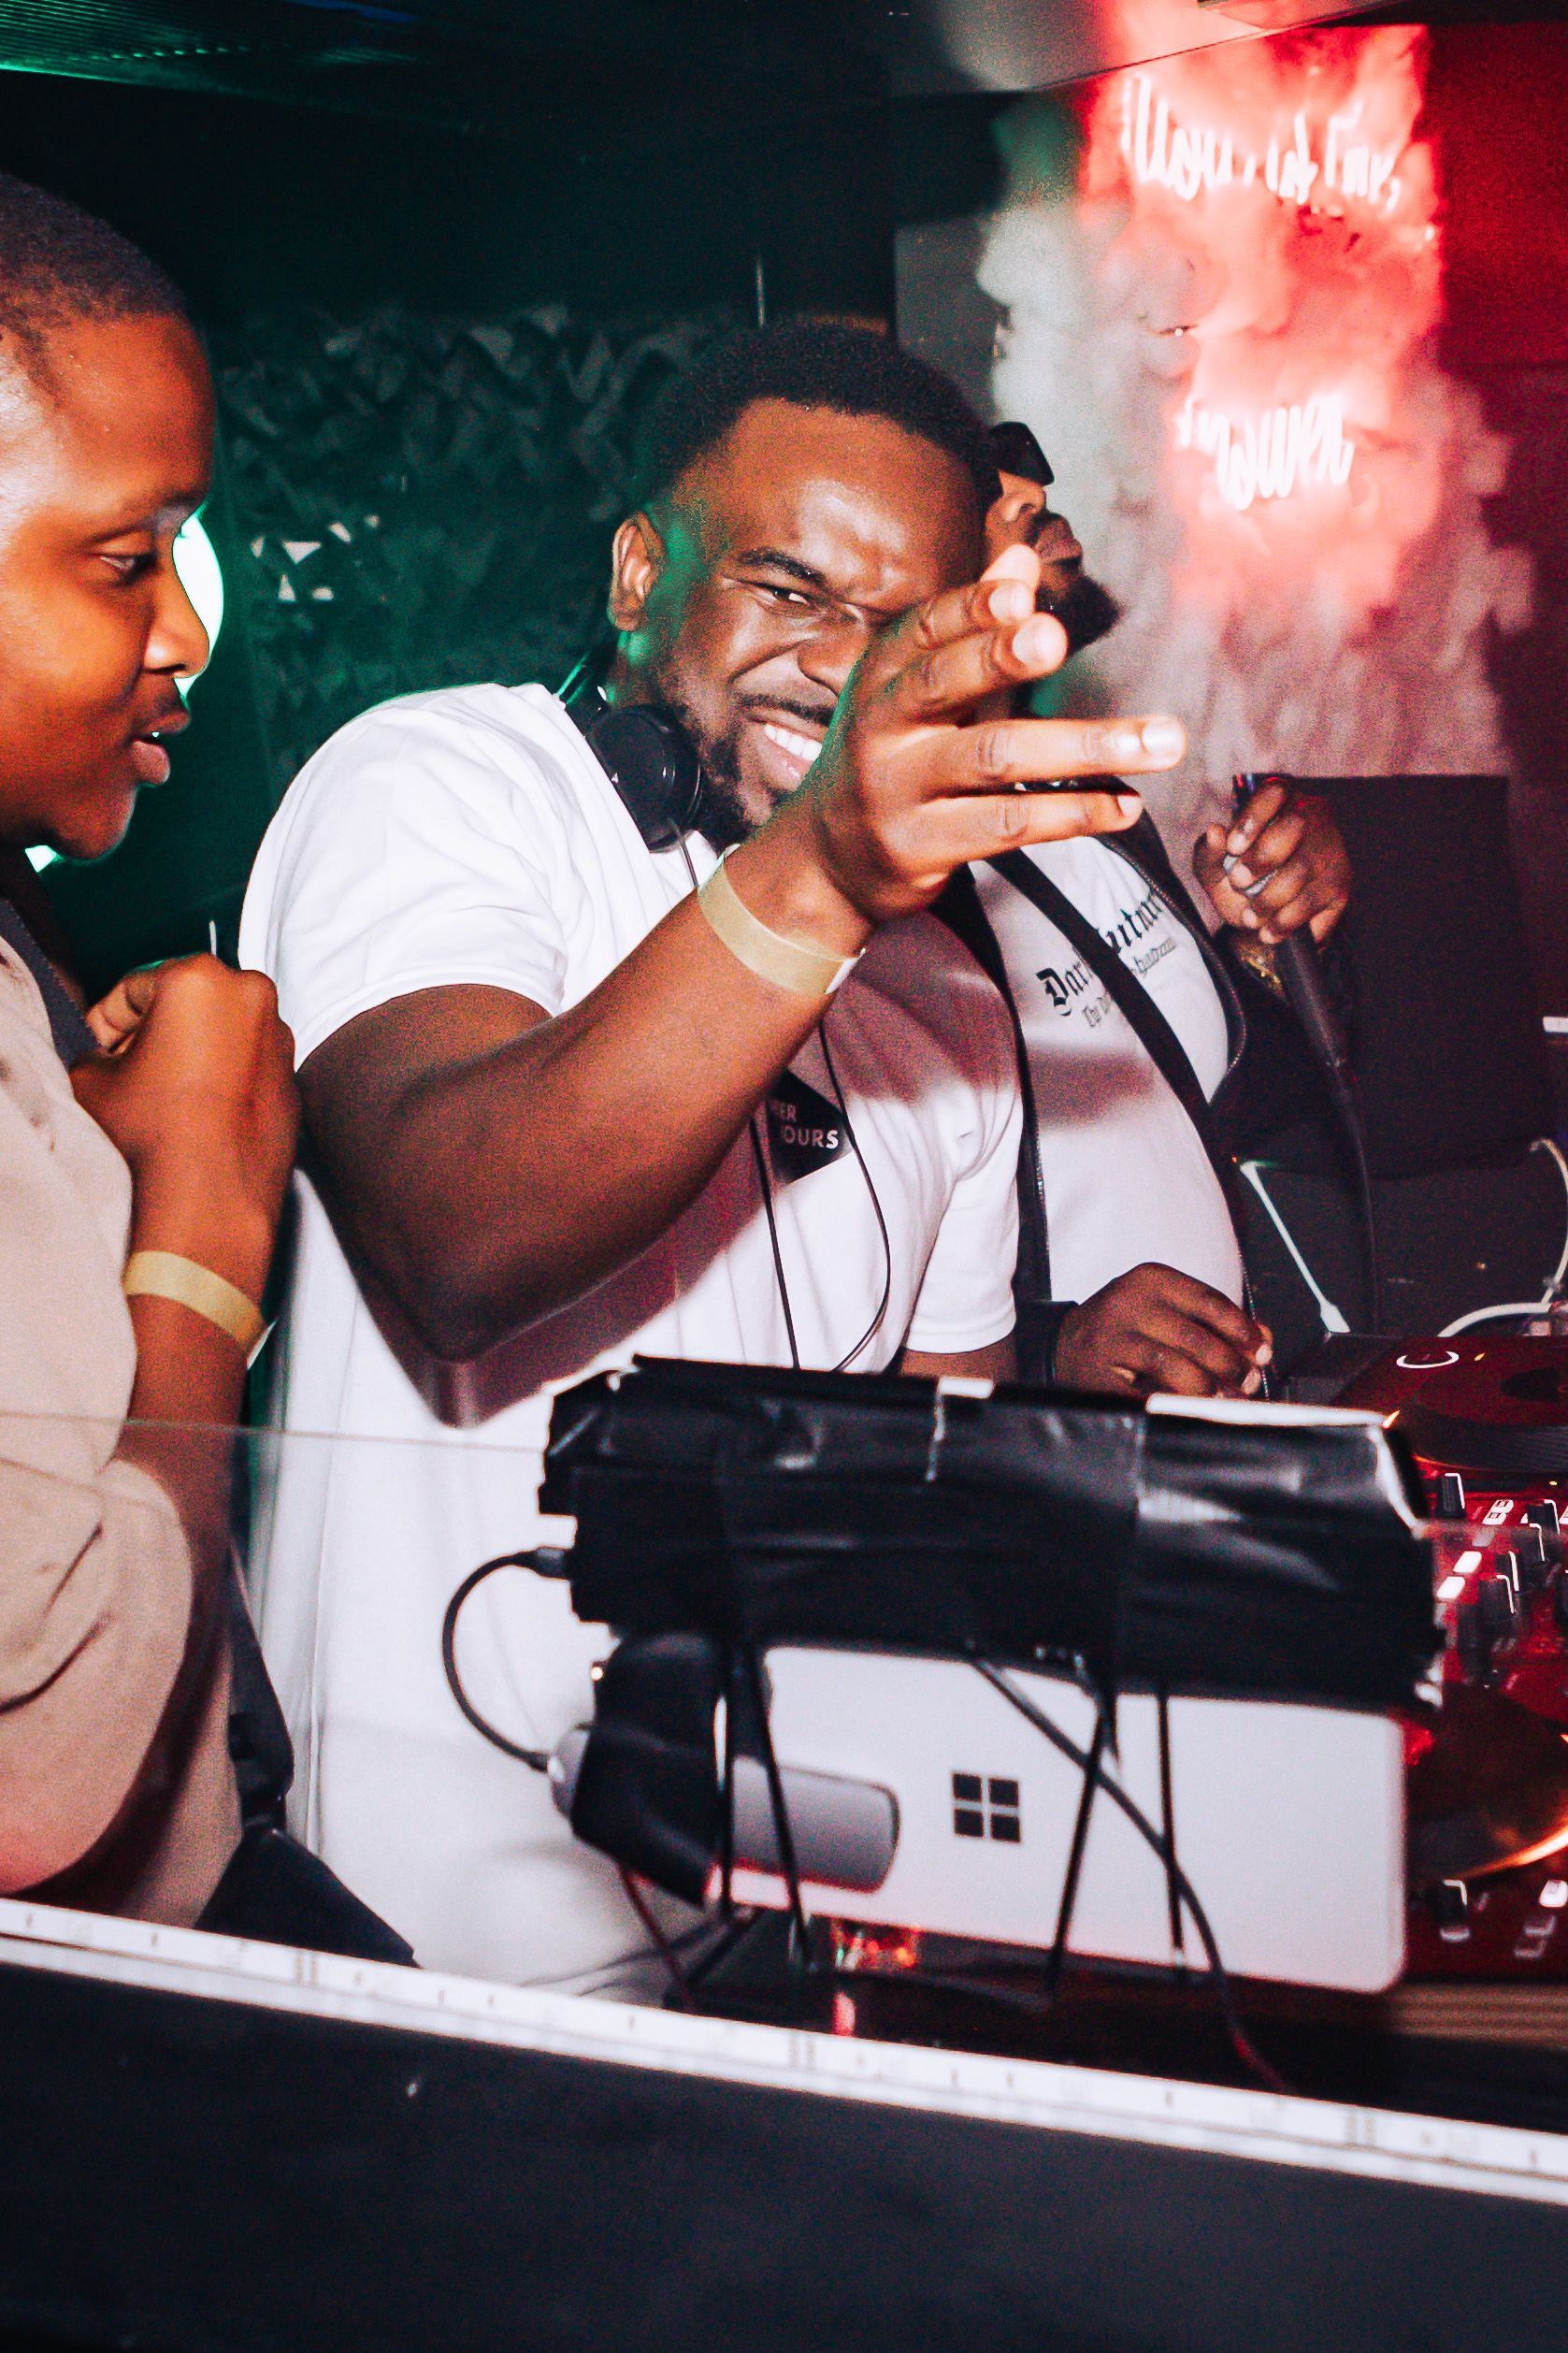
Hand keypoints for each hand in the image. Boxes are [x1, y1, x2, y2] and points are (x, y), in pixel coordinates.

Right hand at [72, 956, 298, 1299]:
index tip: (98, 1045)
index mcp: (201, 980)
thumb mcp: (92, 1080)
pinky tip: (196, 1116)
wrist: (207, 1206)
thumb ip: (97, 1049)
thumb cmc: (154, 1139)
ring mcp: (282, 1044)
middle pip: (187, 1002)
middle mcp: (254, 1000)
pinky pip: (250, 1070)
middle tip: (127, 1066)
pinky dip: (225, 1080)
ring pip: (224, 1034)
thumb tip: (109, 1056)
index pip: (136, 986)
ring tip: (162, 1095)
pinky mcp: (295, 1086)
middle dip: (155, 1031)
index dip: (107, 1020)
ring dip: (193, 1053)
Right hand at [780, 543, 1186, 927]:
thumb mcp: (917, 688)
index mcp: (882, 675)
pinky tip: (1123, 804)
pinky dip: (1073, 813)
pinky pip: (1007, 824)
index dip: (972, 607)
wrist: (830, 859)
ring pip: (993, 757)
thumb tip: (1023, 558)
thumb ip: (975, 626)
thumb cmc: (893, 755)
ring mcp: (897, 790)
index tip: (1022, 591)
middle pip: (943, 683)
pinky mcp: (920, 847)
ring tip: (1161, 742)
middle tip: (1056, 638)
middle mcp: (882, 727)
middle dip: (999, 657)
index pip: (925, 629)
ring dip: (1084, 746)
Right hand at [1053, 1263, 1271, 1398]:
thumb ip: (1214, 1321)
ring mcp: (1109, 1337)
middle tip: (1245, 1384)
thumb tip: (1262, 1341)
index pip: (1210, 1302)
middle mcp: (1127, 1302)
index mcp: (1151, 1280)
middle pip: (1195, 1337)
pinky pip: (1143, 1394)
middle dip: (1229, 1366)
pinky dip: (1171, 1405)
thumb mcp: (1167, 1310)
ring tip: (1220, 1401)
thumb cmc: (1128, 1327)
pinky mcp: (1095, 1371)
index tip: (1262, 1353)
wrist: (1064, 1343)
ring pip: (1173, 1366)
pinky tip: (1187, 1411)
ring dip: (1205, 1389)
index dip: (1242, 1330)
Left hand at [1194, 780, 1349, 945]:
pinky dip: (1286, 920)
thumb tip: (1214, 832)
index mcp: (1278, 802)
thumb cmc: (1239, 884)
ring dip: (1271, 897)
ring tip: (1251, 917)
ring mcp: (1331, 848)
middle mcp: (1311, 816)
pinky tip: (1269, 931)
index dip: (1253, 818)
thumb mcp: (1214, 870)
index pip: (1274, 791)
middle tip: (1239, 883)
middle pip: (1295, 825)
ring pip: (1304, 867)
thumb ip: (1209, 852)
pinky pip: (1314, 899)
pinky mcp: (1341, 881)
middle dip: (1262, 858)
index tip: (1233, 847)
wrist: (1264, 921)